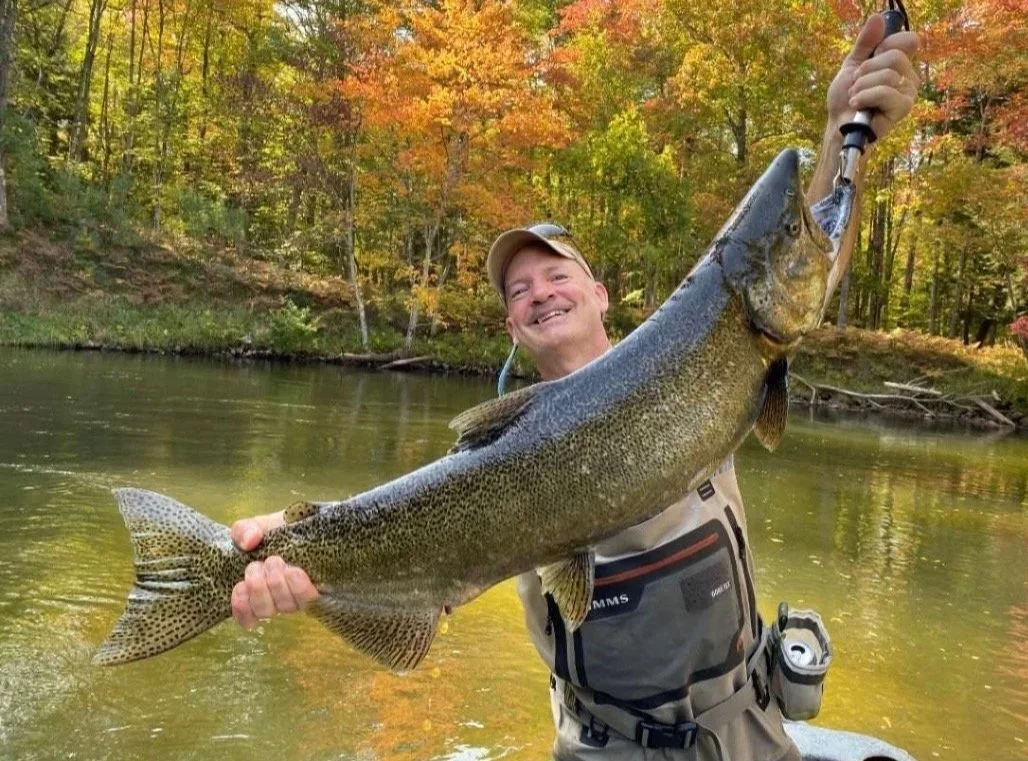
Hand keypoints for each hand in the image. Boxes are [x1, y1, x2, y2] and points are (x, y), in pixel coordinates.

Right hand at [230, 511, 319, 629]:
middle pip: (264, 610)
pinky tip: (294, 572)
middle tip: (263, 564)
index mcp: (258, 589)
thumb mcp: (258, 526)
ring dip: (277, 584)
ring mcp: (299, 597)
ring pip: (284, 607)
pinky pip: (308, 602)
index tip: (242, 585)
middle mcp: (278, 598)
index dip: (242, 607)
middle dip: (259, 587)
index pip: (245, 617)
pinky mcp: (322, 592)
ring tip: (278, 562)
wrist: (311, 523)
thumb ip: (244, 531)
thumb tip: (249, 541)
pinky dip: (298, 588)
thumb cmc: (281, 529)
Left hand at [826, 13, 919, 142]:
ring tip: (855, 97)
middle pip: (895, 56)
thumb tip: (877, 18)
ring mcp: (908, 92)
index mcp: (899, 63)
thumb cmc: (847, 98)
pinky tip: (858, 104)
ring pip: (888, 75)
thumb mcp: (853, 64)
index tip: (870, 58)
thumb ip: (865, 43)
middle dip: (866, 70)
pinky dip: (865, 96)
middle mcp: (909, 76)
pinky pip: (886, 92)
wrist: (839, 123)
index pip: (909, 40)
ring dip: (862, 86)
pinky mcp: (903, 108)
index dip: (886, 45)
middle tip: (856, 83)